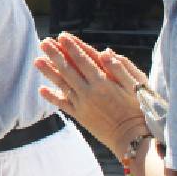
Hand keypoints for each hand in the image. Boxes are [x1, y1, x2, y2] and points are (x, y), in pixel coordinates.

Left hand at [34, 32, 147, 154]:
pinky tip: (41, 89)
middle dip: (55, 54)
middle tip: (43, 42)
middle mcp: (90, 92)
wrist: (134, 140)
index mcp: (103, 82)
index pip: (84, 60)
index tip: (62, 36)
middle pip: (68, 69)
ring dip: (49, 72)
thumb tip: (105, 51)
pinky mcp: (80, 116)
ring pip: (62, 85)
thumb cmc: (139, 110)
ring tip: (37, 60)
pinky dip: (52, 97)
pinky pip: (63, 105)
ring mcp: (83, 105)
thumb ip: (121, 68)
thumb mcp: (136, 87)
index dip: (72, 47)